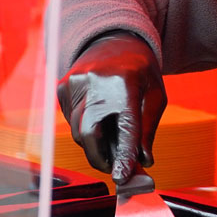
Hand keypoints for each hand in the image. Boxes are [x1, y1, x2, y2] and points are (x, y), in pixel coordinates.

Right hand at [56, 31, 166, 183]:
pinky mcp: (62, 87)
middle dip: (101, 158)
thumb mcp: (154, 97)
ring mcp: (74, 83)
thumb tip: (143, 161)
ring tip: (111, 137)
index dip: (124, 156)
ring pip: (78, 131)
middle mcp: (95, 82)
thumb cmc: (140, 71)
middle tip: (115, 168)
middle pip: (90, 134)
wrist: (116, 39)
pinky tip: (98, 115)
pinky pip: (71, 120)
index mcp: (125, 82)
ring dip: (94, 144)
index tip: (123, 177)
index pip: (124, 128)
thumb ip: (147, 130)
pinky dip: (84, 128)